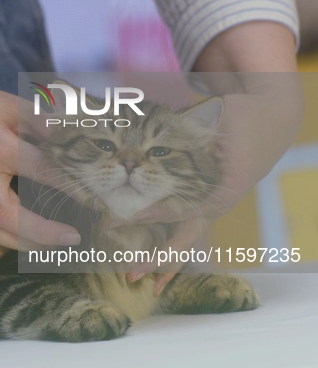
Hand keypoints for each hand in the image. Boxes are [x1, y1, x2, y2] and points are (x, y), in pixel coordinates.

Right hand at [0, 7, 78, 263]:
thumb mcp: (9, 103)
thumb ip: (39, 117)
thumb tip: (68, 134)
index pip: (36, 168)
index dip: (67, 183)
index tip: (93, 195)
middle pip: (5, 216)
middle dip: (42, 232)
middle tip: (73, 237)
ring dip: (22, 245)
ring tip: (51, 246)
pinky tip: (9, 247)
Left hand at [125, 74, 302, 291]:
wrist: (267, 123)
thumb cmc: (241, 119)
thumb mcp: (221, 116)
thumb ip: (195, 123)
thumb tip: (162, 117)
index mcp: (221, 189)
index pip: (180, 207)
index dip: (151, 214)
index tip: (125, 219)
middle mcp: (215, 205)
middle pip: (183, 239)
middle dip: (157, 260)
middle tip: (131, 275)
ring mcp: (210, 209)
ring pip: (184, 242)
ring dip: (161, 263)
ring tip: (135, 278)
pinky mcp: (203, 207)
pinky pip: (184, 233)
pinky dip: (168, 250)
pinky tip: (154, 268)